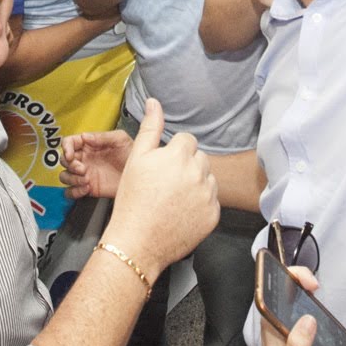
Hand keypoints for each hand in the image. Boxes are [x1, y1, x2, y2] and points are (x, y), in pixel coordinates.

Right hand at [60, 127, 133, 199]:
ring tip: (86, 179)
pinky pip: (71, 192)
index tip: (71, 154)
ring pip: (65, 176)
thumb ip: (102, 136)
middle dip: (71, 165)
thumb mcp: (120, 139)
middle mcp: (85, 159)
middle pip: (64, 160)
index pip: (70, 142)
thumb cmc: (132, 155)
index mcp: (90, 145)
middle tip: (82, 168)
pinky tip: (87, 188)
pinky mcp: (88, 188)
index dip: (66, 147)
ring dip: (72, 179)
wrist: (141, 176)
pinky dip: (74, 191)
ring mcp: (85, 174)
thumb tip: (85, 136)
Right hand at [102, 99, 219, 277]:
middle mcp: (199, 172)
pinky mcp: (213, 216)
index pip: (187, 140)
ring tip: (172, 199)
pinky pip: (211, 202)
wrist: (137, 242)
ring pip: (207, 179)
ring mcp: (208, 195)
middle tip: (165, 184)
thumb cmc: (132, 200)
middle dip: (186, 166)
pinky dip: (200, 205)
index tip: (161, 168)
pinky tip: (180, 213)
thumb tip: (154, 102)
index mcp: (180, 155)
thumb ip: (150, 128)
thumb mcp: (136, 159)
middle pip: (199, 159)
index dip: (173, 153)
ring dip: (195, 184)